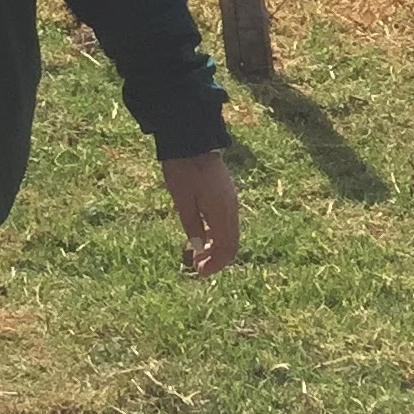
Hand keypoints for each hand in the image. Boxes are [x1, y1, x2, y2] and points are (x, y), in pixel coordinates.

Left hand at [161, 152, 240, 275]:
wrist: (190, 140)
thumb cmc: (182, 169)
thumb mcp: (182, 199)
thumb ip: (191, 225)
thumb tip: (199, 249)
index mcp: (222, 212)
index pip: (227, 247)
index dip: (215, 264)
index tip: (200, 273)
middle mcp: (232, 208)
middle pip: (231, 243)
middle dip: (216, 258)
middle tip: (196, 267)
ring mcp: (231, 200)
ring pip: (230, 233)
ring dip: (216, 247)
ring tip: (197, 255)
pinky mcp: (226, 194)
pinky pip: (227, 221)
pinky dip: (217, 234)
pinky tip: (203, 236)